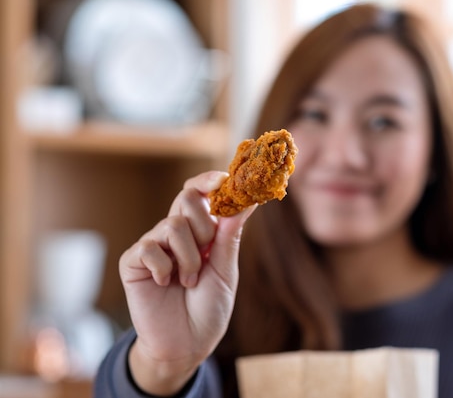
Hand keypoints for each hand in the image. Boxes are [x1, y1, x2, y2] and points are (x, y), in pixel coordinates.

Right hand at [119, 171, 255, 394]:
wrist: (187, 345)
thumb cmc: (209, 308)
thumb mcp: (226, 271)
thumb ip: (230, 236)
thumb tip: (248, 201)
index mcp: (201, 231)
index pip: (200, 193)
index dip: (210, 181)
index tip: (225, 178)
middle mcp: (176, 233)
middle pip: (186, 198)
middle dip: (203, 225)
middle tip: (207, 253)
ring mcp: (153, 245)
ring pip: (172, 225)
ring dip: (189, 257)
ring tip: (189, 281)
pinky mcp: (132, 262)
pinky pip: (149, 247)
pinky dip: (164, 267)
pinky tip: (166, 283)